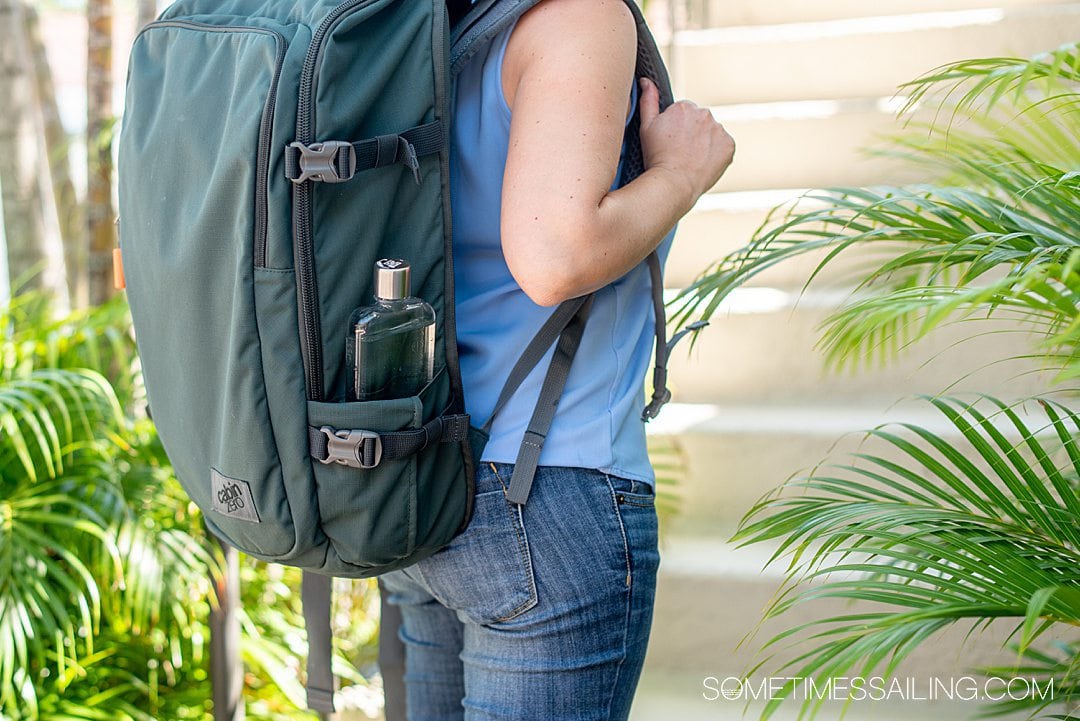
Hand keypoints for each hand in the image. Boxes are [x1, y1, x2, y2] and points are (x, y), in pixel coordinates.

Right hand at [637, 77, 734, 201]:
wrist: (674, 183)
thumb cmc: (656, 157)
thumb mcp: (646, 127)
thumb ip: (648, 100)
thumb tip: (646, 81)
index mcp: (684, 107)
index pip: (684, 112)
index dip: (676, 128)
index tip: (671, 142)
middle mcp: (704, 114)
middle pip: (699, 121)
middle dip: (692, 133)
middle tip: (680, 151)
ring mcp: (719, 130)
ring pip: (712, 133)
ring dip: (705, 142)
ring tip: (691, 159)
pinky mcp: (729, 145)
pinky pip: (723, 146)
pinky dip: (716, 153)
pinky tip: (702, 163)